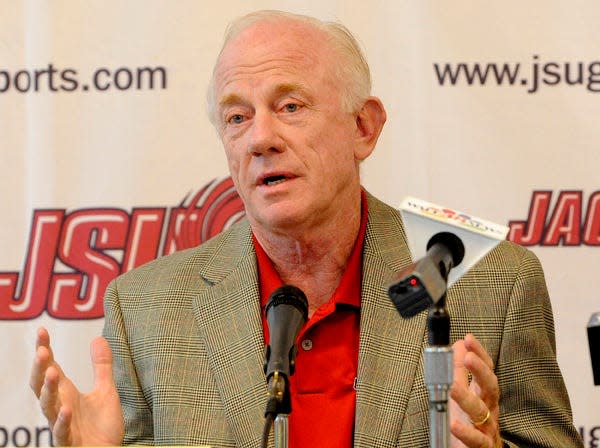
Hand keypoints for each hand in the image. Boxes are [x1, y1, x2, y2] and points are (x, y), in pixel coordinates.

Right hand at [29, 327, 123, 445]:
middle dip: (40, 369)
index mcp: (66, 393)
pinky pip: (61, 432)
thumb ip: (101, 366)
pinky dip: (62, 420)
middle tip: (42, 351)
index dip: (45, 350)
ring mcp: (61, 424)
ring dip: (48, 390)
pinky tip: (66, 409)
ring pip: (47, 407)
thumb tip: (98, 338)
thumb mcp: (105, 391)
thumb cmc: (102, 426)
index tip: (42, 331)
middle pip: (41, 385)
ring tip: (53, 372)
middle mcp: (59, 406)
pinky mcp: (68, 442)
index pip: (50, 367)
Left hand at [449, 333, 501, 447]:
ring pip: (480, 412)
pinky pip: (476, 440)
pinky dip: (466, 432)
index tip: (468, 338)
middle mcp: (489, 409)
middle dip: (480, 371)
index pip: (486, 370)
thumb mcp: (463, 394)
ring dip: (466, 398)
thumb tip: (458, 345)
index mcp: (483, 395)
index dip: (479, 354)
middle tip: (467, 357)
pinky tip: (453, 424)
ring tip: (452, 388)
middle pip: (489, 387)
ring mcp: (487, 428)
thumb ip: (459, 371)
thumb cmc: (470, 423)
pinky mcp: (482, 446)